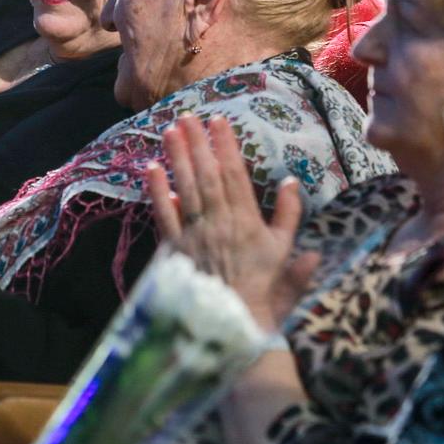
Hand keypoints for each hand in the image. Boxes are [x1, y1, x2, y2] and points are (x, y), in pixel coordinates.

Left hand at [146, 114, 318, 332]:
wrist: (232, 328)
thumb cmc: (263, 293)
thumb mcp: (285, 256)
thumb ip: (289, 219)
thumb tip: (291, 183)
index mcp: (247, 223)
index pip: (235, 176)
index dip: (226, 146)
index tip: (219, 121)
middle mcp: (219, 223)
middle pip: (206, 176)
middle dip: (197, 143)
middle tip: (188, 115)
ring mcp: (194, 236)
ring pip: (186, 189)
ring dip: (177, 158)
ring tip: (170, 130)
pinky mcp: (175, 250)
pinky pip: (164, 217)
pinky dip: (157, 192)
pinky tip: (151, 169)